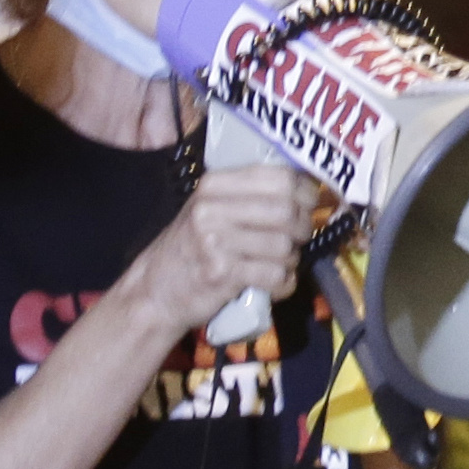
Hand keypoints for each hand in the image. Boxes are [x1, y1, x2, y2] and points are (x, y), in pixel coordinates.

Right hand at [129, 163, 312, 333]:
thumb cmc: (193, 248)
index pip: (280, 177)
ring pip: (285, 246)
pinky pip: (276, 275)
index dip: (306, 192)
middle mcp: (211, 209)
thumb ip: (253, 195)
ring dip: (291, 260)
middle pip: (288, 211)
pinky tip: (274, 284)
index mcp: (214, 185)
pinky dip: (284, 283)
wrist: (154, 291)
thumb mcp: (212, 210)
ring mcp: (214, 241)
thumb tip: (313, 189)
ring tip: (277, 264)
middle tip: (297, 240)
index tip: (310, 205)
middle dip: (303, 229)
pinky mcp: (221, 273)